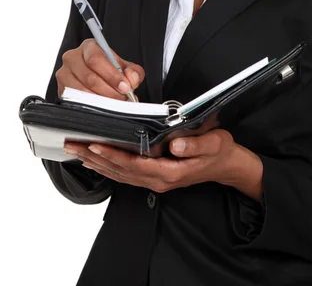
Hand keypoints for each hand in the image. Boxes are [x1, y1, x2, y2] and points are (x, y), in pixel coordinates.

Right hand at [56, 38, 144, 100]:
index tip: (125, 87)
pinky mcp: (61, 89)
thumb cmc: (109, 69)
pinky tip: (102, 107)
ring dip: (101, 100)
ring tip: (114, 103)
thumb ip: (133, 72)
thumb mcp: (125, 67)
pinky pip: (75, 100)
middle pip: (89, 77)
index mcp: (89, 47)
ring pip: (81, 90)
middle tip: (122, 98)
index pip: (96, 59)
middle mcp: (72, 57)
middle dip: (109, 90)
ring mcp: (64, 74)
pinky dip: (90, 105)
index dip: (112, 75)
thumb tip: (131, 79)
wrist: (97, 76)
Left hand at [64, 129, 239, 191]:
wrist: (225, 165)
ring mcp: (155, 181)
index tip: (96, 144)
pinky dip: (108, 167)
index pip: (135, 163)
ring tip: (76, 151)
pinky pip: (125, 174)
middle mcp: (158, 179)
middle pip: (120, 170)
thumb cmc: (219, 151)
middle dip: (95, 157)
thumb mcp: (214, 143)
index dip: (114, 154)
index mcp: (170, 171)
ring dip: (97, 163)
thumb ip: (196, 145)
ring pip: (119, 174)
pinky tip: (95, 161)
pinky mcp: (154, 177)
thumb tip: (176, 145)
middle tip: (73, 145)